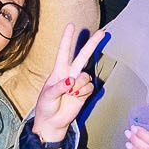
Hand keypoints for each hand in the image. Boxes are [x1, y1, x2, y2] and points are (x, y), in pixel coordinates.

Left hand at [31, 24, 103, 143]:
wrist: (52, 122)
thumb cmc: (46, 106)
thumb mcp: (48, 95)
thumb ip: (59, 87)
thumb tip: (71, 81)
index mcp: (58, 71)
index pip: (63, 51)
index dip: (67, 38)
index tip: (71, 25)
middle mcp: (70, 74)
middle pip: (83, 56)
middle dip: (92, 44)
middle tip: (103, 32)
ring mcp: (78, 83)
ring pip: (86, 76)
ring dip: (79, 86)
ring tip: (70, 94)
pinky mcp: (85, 92)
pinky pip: (90, 87)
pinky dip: (83, 93)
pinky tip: (75, 98)